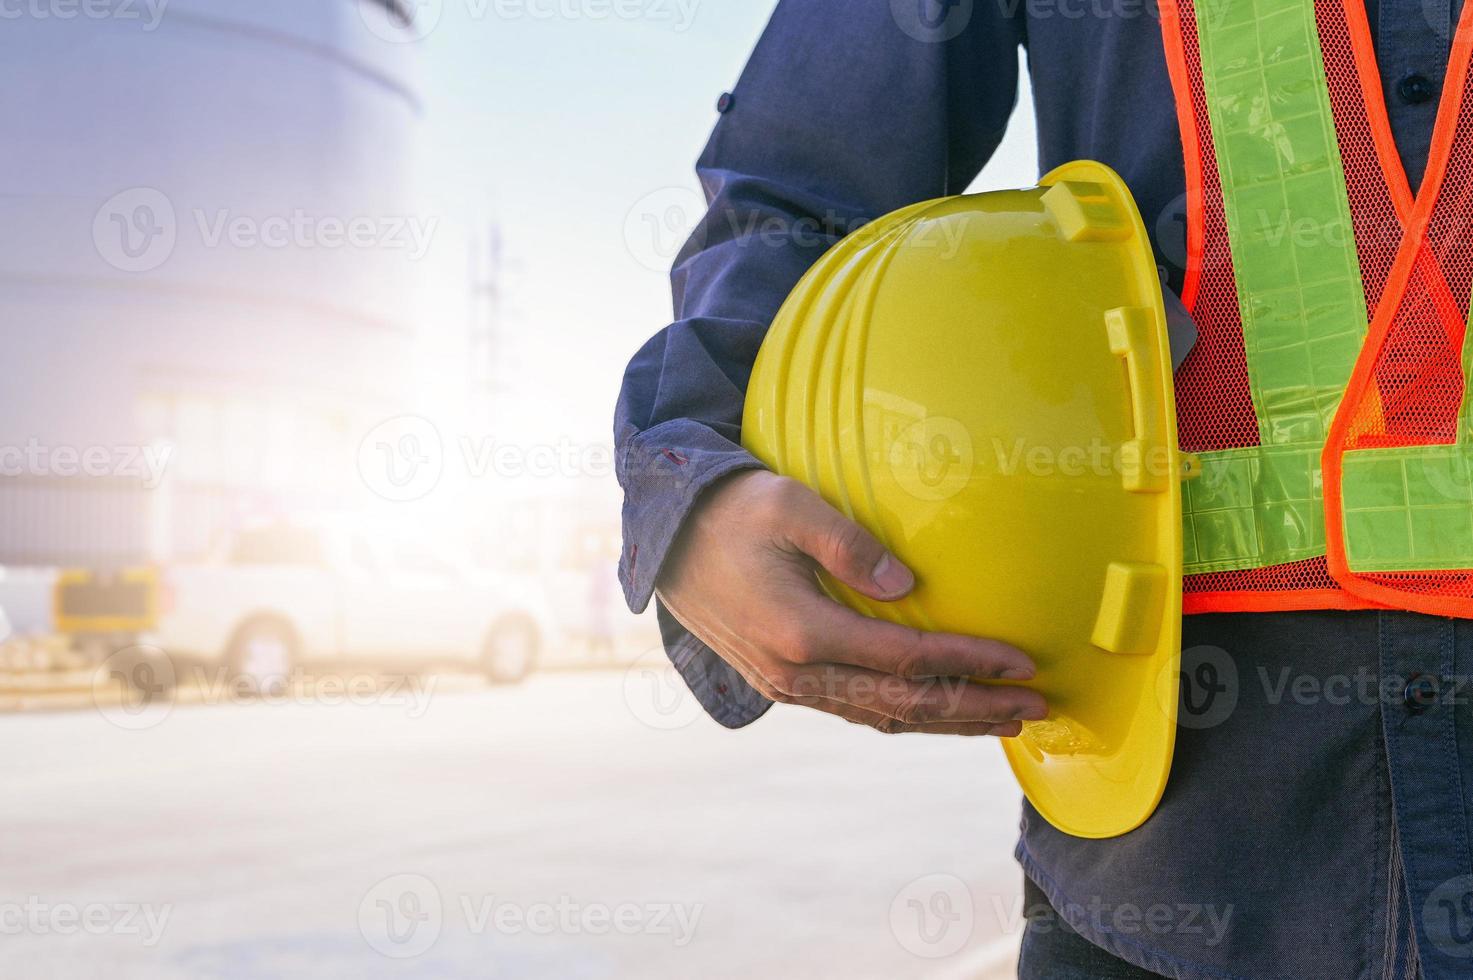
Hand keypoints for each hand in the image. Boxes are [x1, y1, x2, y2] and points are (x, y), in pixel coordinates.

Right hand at [655, 470, 1046, 734]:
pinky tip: (938, 711)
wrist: (665, 543)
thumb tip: (908, 586)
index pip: (907, 659)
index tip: (1022, 662)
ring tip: (1003, 720)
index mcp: (802, 631)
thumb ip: (848, 543)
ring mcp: (789, 685)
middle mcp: (797, 672)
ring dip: (948, 721)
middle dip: (976, 707)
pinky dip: (906, 716)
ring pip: (883, 718)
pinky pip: (858, 709)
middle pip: (905, 706)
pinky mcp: (784, 682)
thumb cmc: (730, 512)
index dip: (970, 662)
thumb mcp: (788, 505)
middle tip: (1037, 708)